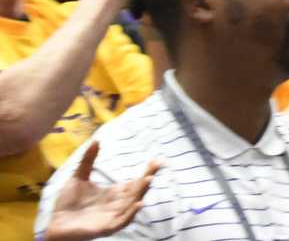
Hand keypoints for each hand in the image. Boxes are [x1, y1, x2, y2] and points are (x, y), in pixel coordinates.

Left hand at [41, 143, 158, 240]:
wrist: (54, 224)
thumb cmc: (67, 204)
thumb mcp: (78, 178)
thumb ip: (88, 160)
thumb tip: (96, 140)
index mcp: (114, 194)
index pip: (135, 182)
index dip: (146, 172)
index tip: (156, 160)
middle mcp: (117, 204)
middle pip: (137, 190)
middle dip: (147, 179)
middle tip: (156, 166)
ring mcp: (113, 216)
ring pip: (132, 203)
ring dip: (141, 192)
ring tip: (149, 179)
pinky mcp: (106, 227)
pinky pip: (123, 221)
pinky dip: (132, 213)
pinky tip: (138, 203)